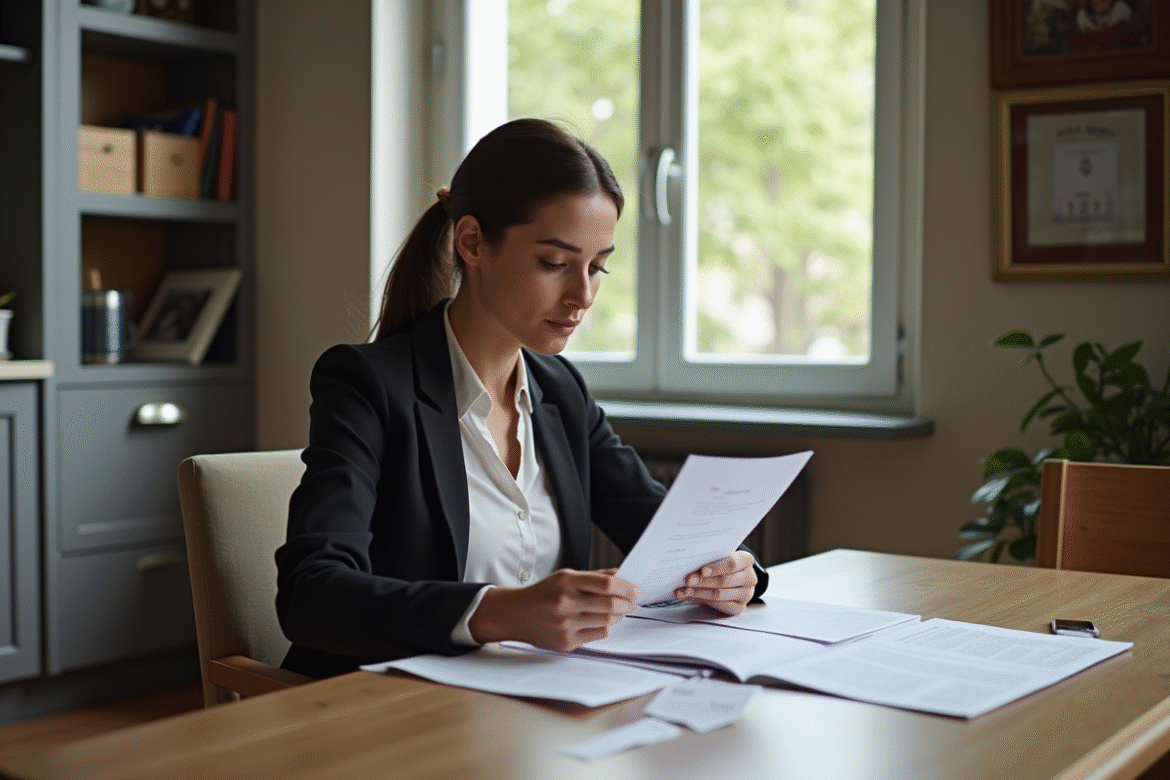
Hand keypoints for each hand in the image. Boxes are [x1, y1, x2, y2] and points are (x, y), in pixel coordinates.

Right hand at [468, 568, 639, 651]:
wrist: (514, 614)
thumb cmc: (543, 594)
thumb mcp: (565, 577)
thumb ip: (593, 577)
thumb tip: (621, 576)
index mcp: (565, 581)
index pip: (606, 584)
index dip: (626, 587)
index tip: (636, 590)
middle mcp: (565, 602)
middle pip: (610, 604)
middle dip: (628, 603)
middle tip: (633, 602)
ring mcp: (565, 624)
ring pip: (607, 621)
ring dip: (618, 616)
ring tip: (619, 610)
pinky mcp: (565, 642)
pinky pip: (598, 635)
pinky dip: (605, 627)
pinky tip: (602, 621)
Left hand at [674, 551, 757, 615]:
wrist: (732, 576)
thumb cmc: (722, 564)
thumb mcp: (719, 557)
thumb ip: (709, 558)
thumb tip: (688, 562)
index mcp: (746, 560)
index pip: (732, 564)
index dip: (716, 568)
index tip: (702, 571)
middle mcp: (750, 578)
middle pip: (724, 581)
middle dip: (703, 581)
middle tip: (688, 581)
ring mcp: (746, 594)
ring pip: (720, 595)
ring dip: (699, 593)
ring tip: (684, 590)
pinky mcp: (739, 607)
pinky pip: (719, 606)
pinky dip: (702, 601)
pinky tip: (690, 597)